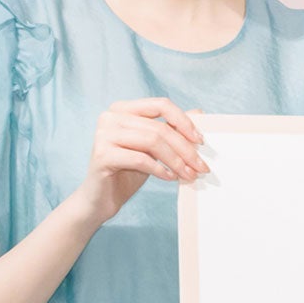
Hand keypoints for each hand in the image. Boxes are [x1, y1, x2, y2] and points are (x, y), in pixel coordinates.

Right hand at [71, 98, 207, 224]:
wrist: (101, 198)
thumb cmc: (129, 170)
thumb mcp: (153, 147)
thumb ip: (170, 128)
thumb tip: (200, 112)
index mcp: (123, 109)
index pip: (161, 104)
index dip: (184, 121)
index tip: (201, 141)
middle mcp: (110, 117)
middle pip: (159, 128)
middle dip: (185, 149)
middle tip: (201, 166)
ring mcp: (103, 135)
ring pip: (152, 142)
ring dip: (176, 161)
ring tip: (189, 174)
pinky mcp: (102, 155)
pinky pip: (140, 159)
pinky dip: (160, 169)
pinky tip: (170, 178)